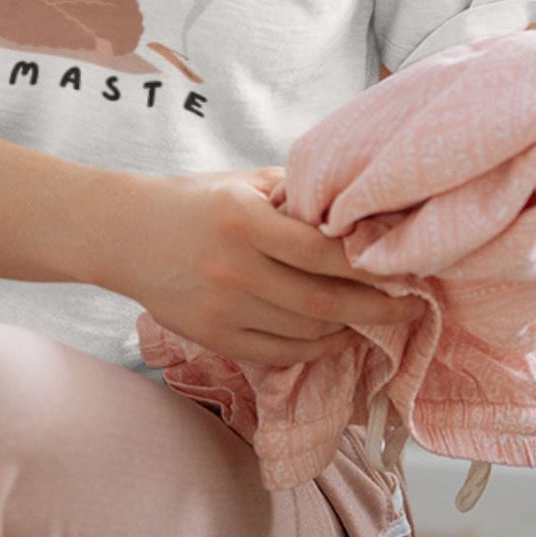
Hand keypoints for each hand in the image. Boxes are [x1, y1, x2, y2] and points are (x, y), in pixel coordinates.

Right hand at [108, 165, 424, 369]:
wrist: (123, 235)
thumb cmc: (191, 202)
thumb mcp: (241, 184)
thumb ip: (294, 194)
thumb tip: (354, 210)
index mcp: (244, 221)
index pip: (322, 252)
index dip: (369, 265)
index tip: (405, 268)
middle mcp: (234, 268)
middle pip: (322, 301)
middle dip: (375, 307)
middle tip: (411, 306)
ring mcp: (223, 308)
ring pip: (305, 332)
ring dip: (348, 330)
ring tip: (377, 320)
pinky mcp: (214, 337)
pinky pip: (279, 352)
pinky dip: (314, 348)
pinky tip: (334, 336)